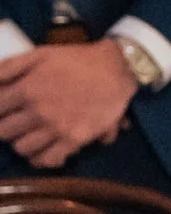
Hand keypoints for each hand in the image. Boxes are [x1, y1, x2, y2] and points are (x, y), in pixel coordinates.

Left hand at [0, 36, 136, 170]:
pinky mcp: (74, 140)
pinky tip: (42, 151)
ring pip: (22, 148)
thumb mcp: (40, 53)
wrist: (116, 69)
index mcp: (27, 89)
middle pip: (4, 132)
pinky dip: (40, 159)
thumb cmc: (77, 59)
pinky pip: (47, 160)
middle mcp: (38, 111)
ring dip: (21, 143)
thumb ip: (10, 66)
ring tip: (28, 136)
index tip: (3, 110)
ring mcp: (56, 128)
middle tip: (13, 123)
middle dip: (5, 127)